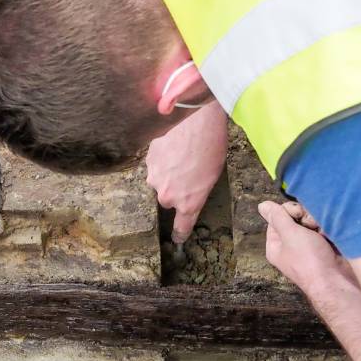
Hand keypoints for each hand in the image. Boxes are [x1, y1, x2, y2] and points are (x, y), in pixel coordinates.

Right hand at [146, 103, 227, 242]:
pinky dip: (162, 161)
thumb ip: (197, 193)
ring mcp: (155, 179)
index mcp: (188, 202)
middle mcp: (168, 195)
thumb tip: (189, 195)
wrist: (196, 121)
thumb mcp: (212, 176)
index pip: (181, 227)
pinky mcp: (148, 162)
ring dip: (168, 174)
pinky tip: (174, 148)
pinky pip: (155, 167)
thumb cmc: (212, 147)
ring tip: (182, 156)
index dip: (180, 234)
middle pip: (168, 200)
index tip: (178, 239)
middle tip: (188, 175)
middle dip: (175, 191)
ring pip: (160, 182)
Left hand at [258, 200, 356, 295]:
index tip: (298, 214)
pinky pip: (321, 232)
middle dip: (304, 218)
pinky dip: (326, 230)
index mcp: (275, 244)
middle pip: (293, 219)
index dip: (287, 211)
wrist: (334, 280)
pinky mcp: (322, 248)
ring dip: (317, 223)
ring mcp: (306, 247)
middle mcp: (288, 246)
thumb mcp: (289, 234)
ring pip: (309, 224)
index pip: (276, 218)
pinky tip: (328, 234)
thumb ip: (277, 217)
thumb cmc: (309, 260)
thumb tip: (261, 205)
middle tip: (311, 225)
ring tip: (322, 232)